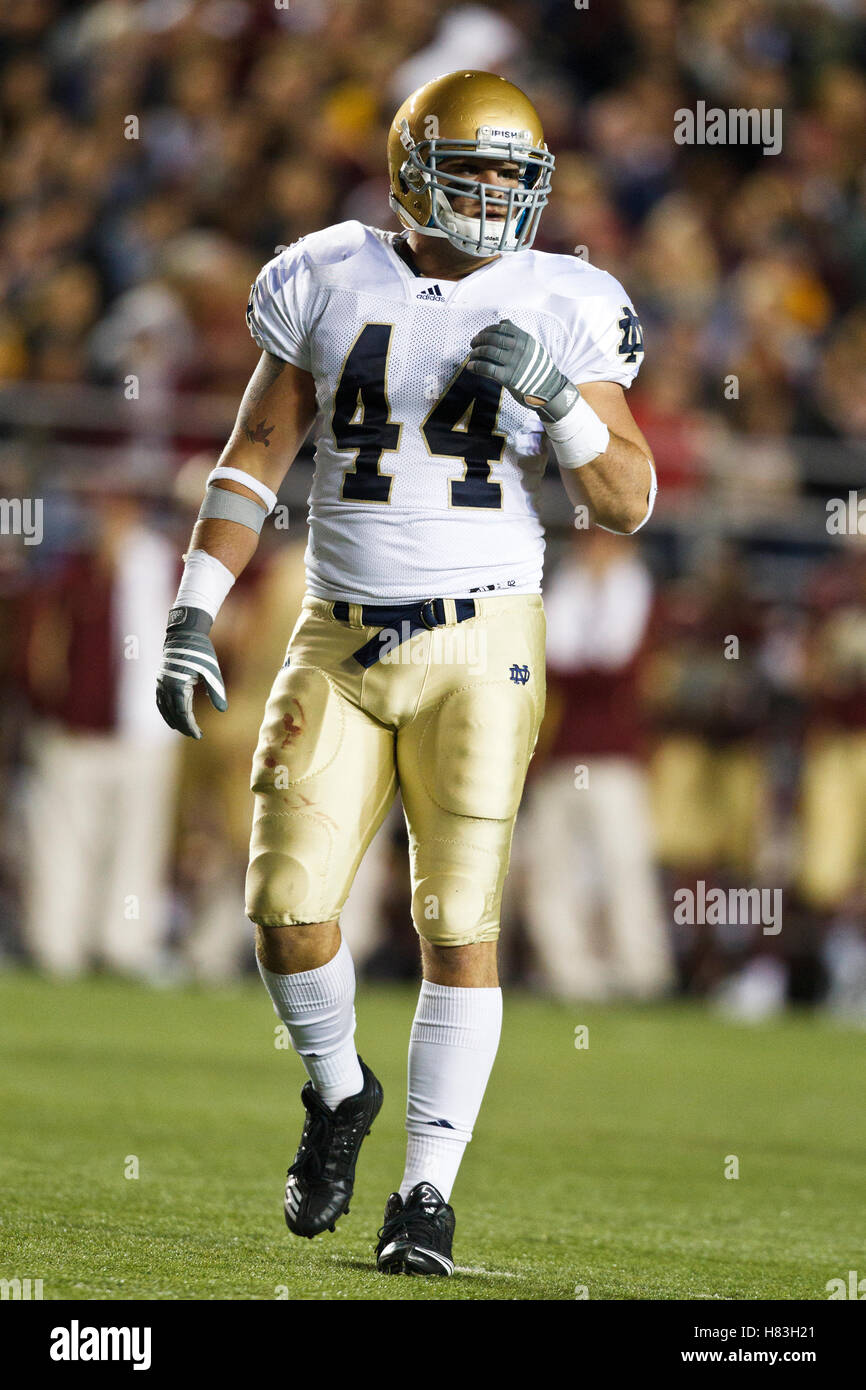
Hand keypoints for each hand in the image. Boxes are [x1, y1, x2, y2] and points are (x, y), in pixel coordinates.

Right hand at [156, 605, 226, 739]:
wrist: (184, 634)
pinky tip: (173, 716)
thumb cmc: (200, 651)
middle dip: (184, 726)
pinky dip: (165, 711)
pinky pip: (160, 701)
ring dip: (173, 720)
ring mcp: (160, 683)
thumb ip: (216, 691)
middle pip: (173, 714)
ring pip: (164, 708)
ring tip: (185, 729)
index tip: (199, 735)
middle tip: (195, 735)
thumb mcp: (212, 671)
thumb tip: (223, 710)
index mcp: (177, 685)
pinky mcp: (160, 680)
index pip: (183, 713)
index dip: (190, 726)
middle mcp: (165, 686)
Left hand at [466, 319, 578, 420]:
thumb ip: (518, 334)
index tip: (481, 334)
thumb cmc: (538, 367)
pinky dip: (476, 366)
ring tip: (472, 355)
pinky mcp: (508, 377)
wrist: (549, 388)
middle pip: (492, 338)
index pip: (501, 328)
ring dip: (476, 352)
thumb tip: (503, 321)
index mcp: (524, 338)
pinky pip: (487, 368)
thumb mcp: (532, 346)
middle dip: (479, 339)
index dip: (487, 330)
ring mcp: (513, 362)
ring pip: (488, 352)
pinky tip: (470, 367)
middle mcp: (518, 348)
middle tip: (473, 344)